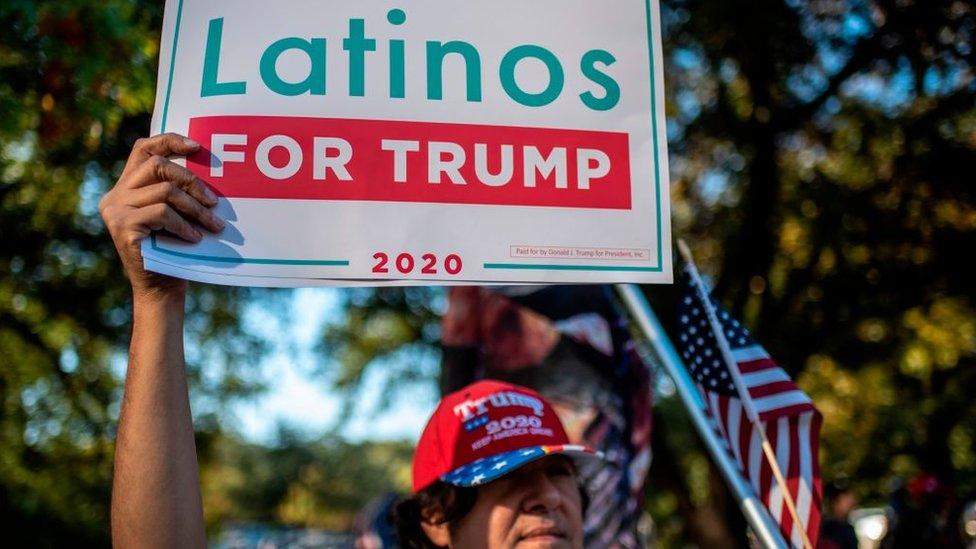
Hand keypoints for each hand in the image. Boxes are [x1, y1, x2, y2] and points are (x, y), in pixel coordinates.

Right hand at [99, 133, 224, 297]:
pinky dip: (185, 224)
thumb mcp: (175, 214)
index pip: (143, 149)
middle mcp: (115, 196)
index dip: (170, 141)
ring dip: (195, 208)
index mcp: (125, 187)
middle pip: (157, 165)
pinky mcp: (122, 226)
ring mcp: (115, 211)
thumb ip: (176, 191)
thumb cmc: (174, 250)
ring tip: (213, 224)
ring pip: (165, 191)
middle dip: (192, 180)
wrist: (160, 289)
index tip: (197, 147)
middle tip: (214, 202)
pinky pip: (163, 213)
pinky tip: (195, 237)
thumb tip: (208, 164)